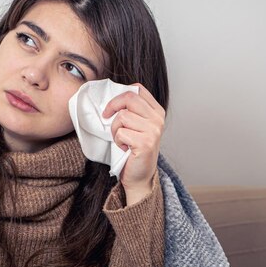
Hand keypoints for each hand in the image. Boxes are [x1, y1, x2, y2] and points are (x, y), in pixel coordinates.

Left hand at [101, 83, 165, 198]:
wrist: (140, 177)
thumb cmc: (133, 150)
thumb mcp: (135, 125)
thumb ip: (130, 110)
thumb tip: (111, 97)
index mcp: (157, 111)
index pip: (137, 89)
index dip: (119, 96)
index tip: (111, 108)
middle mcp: (158, 119)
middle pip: (129, 98)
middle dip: (113, 107)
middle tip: (107, 119)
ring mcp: (154, 130)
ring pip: (122, 116)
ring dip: (114, 129)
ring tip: (120, 139)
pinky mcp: (146, 143)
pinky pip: (121, 132)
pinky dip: (117, 140)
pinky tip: (124, 148)